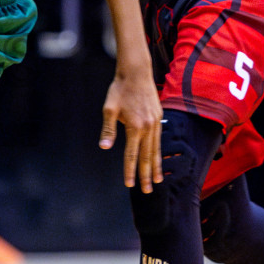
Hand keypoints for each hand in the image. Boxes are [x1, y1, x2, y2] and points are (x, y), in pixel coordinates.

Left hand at [99, 71, 163, 190]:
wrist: (136, 72)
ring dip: (156, 167)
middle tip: (147, 191)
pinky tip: (157, 159)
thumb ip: (108, 130)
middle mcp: (148, 128)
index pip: (131, 155)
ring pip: (156, 150)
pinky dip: (158, 152)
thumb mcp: (109, 109)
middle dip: (147, 175)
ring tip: (157, 180)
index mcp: (135, 127)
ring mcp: (156, 123)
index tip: (130, 185)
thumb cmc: (119, 90)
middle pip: (147, 157)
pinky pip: (159, 140)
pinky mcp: (159, 118)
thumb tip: (104, 147)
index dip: (130, 171)